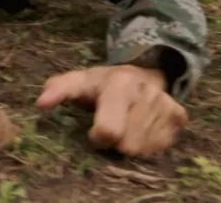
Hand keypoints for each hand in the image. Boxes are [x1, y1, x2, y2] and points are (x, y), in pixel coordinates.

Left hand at [36, 65, 187, 157]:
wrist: (142, 72)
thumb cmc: (104, 84)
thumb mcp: (80, 82)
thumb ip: (58, 89)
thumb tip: (41, 103)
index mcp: (121, 84)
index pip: (109, 131)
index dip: (98, 137)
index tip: (94, 130)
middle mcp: (147, 92)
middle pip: (128, 145)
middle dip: (116, 142)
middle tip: (114, 125)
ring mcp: (166, 104)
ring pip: (145, 149)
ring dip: (133, 143)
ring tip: (128, 124)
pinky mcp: (180, 116)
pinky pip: (162, 147)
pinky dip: (150, 144)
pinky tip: (143, 127)